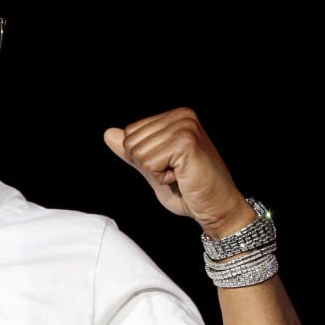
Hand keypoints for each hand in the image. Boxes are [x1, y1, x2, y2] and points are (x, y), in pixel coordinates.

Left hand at [102, 107, 255, 237]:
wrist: (216, 208)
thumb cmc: (189, 191)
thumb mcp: (152, 168)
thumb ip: (132, 151)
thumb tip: (109, 133)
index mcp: (175, 117)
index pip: (129, 133)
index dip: (143, 157)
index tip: (170, 165)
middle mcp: (182, 116)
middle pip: (130, 142)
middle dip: (148, 165)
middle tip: (176, 172)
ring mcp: (185, 127)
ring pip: (137, 152)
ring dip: (155, 172)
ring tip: (180, 174)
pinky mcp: (186, 142)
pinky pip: (148, 162)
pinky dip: (161, 177)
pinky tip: (182, 177)